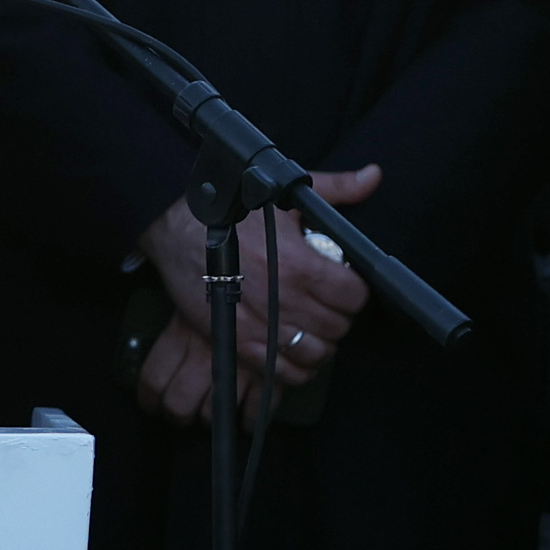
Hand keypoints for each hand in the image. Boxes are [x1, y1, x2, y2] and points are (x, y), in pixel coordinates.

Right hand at [136, 167, 382, 420]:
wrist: (176, 229)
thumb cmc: (231, 212)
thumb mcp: (285, 196)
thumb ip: (336, 188)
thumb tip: (373, 176)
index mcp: (301, 265)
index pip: (354, 297)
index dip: (353, 291)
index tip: (342, 284)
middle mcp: (285, 300)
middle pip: (338, 327)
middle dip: (337, 315)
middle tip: (324, 303)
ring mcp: (262, 326)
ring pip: (315, 354)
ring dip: (319, 343)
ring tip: (310, 326)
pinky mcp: (239, 343)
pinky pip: (285, 373)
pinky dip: (296, 368)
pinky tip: (293, 350)